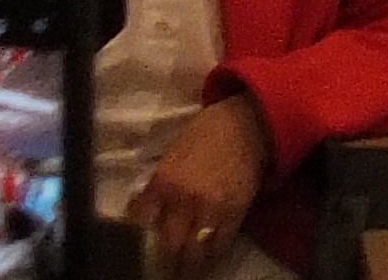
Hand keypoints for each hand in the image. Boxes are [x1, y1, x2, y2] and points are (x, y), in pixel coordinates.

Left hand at [131, 94, 267, 277]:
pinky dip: (214, 255)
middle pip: (169, 245)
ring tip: (188, 274)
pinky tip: (210, 261)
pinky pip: (222, 242)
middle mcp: (184, 200)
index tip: (141, 246)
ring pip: (195, 250)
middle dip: (167, 263)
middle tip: (167, 272)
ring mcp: (211, 208)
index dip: (140, 236)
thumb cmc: (206, 133)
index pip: (141, 221)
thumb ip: (160, 184)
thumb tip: (145, 210)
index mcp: (163, 182)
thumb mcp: (172, 154)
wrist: (248, 122)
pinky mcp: (236, 211)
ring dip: (190, 267)